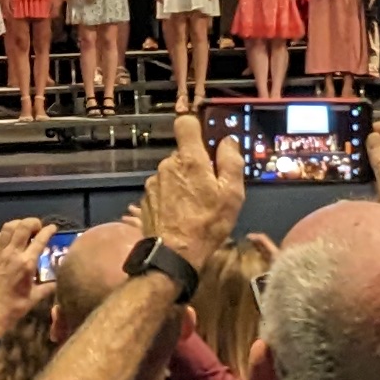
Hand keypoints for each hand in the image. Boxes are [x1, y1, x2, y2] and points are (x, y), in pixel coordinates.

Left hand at [0, 218, 52, 336]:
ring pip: (8, 228)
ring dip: (18, 224)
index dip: (48, 230)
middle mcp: (13, 254)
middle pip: (23, 226)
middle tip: (37, 226)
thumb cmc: (14, 307)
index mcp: (27, 264)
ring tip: (23, 229)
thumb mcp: (35, 297)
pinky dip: (4, 234)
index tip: (53, 228)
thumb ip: (48, 287)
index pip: (40, 239)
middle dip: (33, 222)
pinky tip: (9, 240)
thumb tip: (58, 282)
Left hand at [141, 115, 244, 262]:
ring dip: (183, 182)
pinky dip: (171, 196)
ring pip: (172, 172)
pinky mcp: (147, 198)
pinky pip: (162, 189)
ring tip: (195, 205)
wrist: (174, 255)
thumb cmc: (207, 224)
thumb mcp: (231, 194)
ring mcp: (154, 182)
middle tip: (209, 186)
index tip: (205, 138)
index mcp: (189, 160)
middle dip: (195, 164)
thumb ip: (231, 162)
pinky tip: (181, 213)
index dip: (196, 127)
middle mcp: (167, 166)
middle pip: (182, 153)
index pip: (185, 124)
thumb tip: (228, 141)